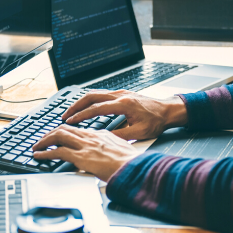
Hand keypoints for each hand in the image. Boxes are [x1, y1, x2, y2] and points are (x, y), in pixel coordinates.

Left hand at [31, 125, 138, 180]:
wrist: (135, 168)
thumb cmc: (132, 163)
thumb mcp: (122, 150)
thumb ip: (112, 147)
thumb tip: (107, 152)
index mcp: (102, 134)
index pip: (79, 129)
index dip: (67, 131)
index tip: (60, 135)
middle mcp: (92, 137)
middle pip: (66, 128)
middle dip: (51, 133)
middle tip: (43, 139)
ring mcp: (86, 146)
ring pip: (59, 136)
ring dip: (45, 140)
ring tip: (37, 145)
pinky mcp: (81, 157)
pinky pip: (58, 151)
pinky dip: (45, 152)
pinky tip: (39, 155)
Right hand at [61, 90, 187, 140]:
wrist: (168, 110)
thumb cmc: (157, 121)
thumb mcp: (139, 133)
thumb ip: (119, 135)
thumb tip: (102, 139)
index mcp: (124, 104)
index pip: (96, 108)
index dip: (81, 115)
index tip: (70, 121)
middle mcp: (120, 95)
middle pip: (91, 96)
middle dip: (75, 106)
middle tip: (64, 116)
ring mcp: (121, 92)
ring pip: (95, 93)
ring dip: (81, 102)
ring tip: (71, 112)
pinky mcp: (122, 93)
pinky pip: (101, 94)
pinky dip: (90, 100)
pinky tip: (85, 107)